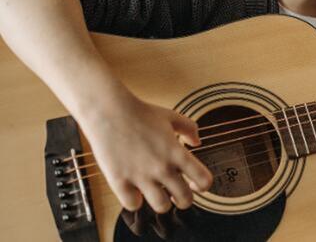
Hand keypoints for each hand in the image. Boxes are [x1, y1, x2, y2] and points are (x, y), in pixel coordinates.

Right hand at [77, 92, 212, 213]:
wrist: (108, 111)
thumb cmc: (140, 112)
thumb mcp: (171, 116)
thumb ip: (189, 128)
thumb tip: (197, 142)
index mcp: (177, 152)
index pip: (204, 180)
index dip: (203, 185)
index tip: (195, 183)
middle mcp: (162, 167)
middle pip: (185, 200)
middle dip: (184, 199)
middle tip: (176, 193)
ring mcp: (140, 176)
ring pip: (161, 207)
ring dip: (161, 202)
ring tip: (156, 193)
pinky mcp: (119, 181)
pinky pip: (133, 205)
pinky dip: (135, 200)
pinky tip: (134, 190)